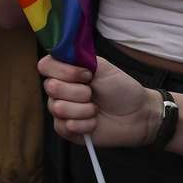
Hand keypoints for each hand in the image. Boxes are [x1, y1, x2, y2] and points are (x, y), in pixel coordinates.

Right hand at [40, 55, 160, 147]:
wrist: (138, 114)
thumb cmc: (121, 89)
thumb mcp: (102, 66)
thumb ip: (79, 58)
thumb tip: (62, 53)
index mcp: (64, 71)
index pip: (44, 66)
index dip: (64, 71)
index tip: (87, 75)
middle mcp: (59, 90)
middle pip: (51, 87)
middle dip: (79, 92)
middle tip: (93, 94)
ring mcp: (60, 110)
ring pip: (58, 108)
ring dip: (84, 109)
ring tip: (96, 109)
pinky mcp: (65, 129)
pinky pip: (65, 126)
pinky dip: (85, 125)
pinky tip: (94, 122)